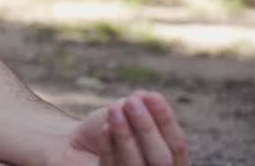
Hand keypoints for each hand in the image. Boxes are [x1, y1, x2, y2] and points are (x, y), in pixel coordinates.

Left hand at [50, 90, 189, 165]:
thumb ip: (140, 108)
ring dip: (126, 136)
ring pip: (135, 165)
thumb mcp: (127, 114)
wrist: (77, 145)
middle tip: (131, 102)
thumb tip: (143, 96)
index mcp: (170, 161)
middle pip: (161, 160)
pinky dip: (109, 147)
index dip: (167, 121)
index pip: (177, 147)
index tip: (152, 96)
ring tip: (114, 110)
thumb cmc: (110, 129)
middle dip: (147, 129)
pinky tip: (104, 129)